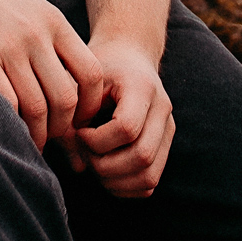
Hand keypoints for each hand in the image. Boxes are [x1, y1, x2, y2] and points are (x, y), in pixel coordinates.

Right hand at [0, 0, 105, 151]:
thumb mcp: (27, 2)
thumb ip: (49, 35)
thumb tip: (67, 79)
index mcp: (52, 19)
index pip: (91, 74)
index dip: (90, 105)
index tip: (76, 118)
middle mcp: (35, 34)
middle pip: (66, 99)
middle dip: (62, 127)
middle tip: (50, 136)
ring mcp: (7, 45)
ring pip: (37, 108)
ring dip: (37, 133)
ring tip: (29, 139)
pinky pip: (6, 103)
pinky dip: (11, 123)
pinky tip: (6, 126)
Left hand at [65, 34, 173, 196]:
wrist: (128, 54)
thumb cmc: (99, 66)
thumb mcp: (84, 78)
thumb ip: (73, 114)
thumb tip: (77, 166)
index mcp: (141, 87)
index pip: (126, 128)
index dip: (97, 140)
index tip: (78, 133)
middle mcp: (162, 109)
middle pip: (142, 156)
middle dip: (105, 165)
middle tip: (84, 154)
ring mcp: (168, 129)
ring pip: (150, 176)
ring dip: (116, 181)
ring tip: (93, 165)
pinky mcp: (166, 145)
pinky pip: (151, 181)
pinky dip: (126, 187)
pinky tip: (105, 174)